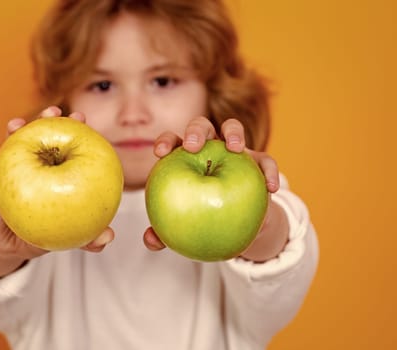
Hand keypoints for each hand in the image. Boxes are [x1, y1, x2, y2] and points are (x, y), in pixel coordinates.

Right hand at [0, 106, 114, 275]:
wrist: (14, 242)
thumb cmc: (48, 231)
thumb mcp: (69, 237)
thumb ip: (88, 238)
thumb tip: (107, 238)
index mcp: (60, 170)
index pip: (70, 144)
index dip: (76, 128)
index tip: (81, 117)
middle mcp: (38, 164)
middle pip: (42, 136)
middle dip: (46, 119)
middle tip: (51, 111)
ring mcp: (15, 169)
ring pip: (12, 146)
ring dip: (11, 134)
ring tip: (13, 126)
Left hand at [143, 117, 280, 251]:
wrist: (237, 223)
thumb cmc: (201, 217)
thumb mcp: (185, 225)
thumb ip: (165, 231)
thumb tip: (150, 241)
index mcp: (185, 157)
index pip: (172, 141)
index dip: (165, 142)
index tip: (160, 153)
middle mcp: (209, 146)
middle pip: (201, 127)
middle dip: (196, 131)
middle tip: (193, 146)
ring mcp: (235, 150)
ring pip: (233, 128)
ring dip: (234, 133)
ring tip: (235, 148)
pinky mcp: (258, 161)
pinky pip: (266, 162)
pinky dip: (269, 172)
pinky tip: (271, 188)